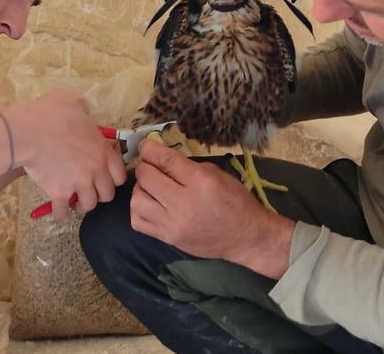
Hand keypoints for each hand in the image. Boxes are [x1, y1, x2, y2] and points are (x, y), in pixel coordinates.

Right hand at [2, 89, 127, 218]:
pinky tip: (58, 207)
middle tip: (89, 188)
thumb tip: (82, 112)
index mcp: (102, 150)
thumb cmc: (51, 114)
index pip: (120, 175)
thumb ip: (84, 109)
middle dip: (100, 193)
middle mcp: (95, 170)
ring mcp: (78, 184)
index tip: (104, 176)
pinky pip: (63, 212)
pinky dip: (61, 212)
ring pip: (89, 205)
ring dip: (83, 204)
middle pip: (107, 194)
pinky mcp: (59, 193)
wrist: (28, 132)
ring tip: (75, 199)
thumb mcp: (74, 101)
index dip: (113, 178)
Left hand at [130, 140, 295, 278]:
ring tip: (150, 187)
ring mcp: (173, 224)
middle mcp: (184, 203)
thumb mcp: (217, 174)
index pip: (165, 160)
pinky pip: (138, 222)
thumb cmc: (236, 202)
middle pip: (146, 178)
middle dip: (144, 166)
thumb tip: (162, 159)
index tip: (145, 145)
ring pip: (137, 200)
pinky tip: (150, 204)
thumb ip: (188, 166)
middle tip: (150, 166)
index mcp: (200, 182)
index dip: (149, 149)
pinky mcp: (168, 238)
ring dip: (140, 189)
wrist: (246, 237)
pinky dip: (139, 210)